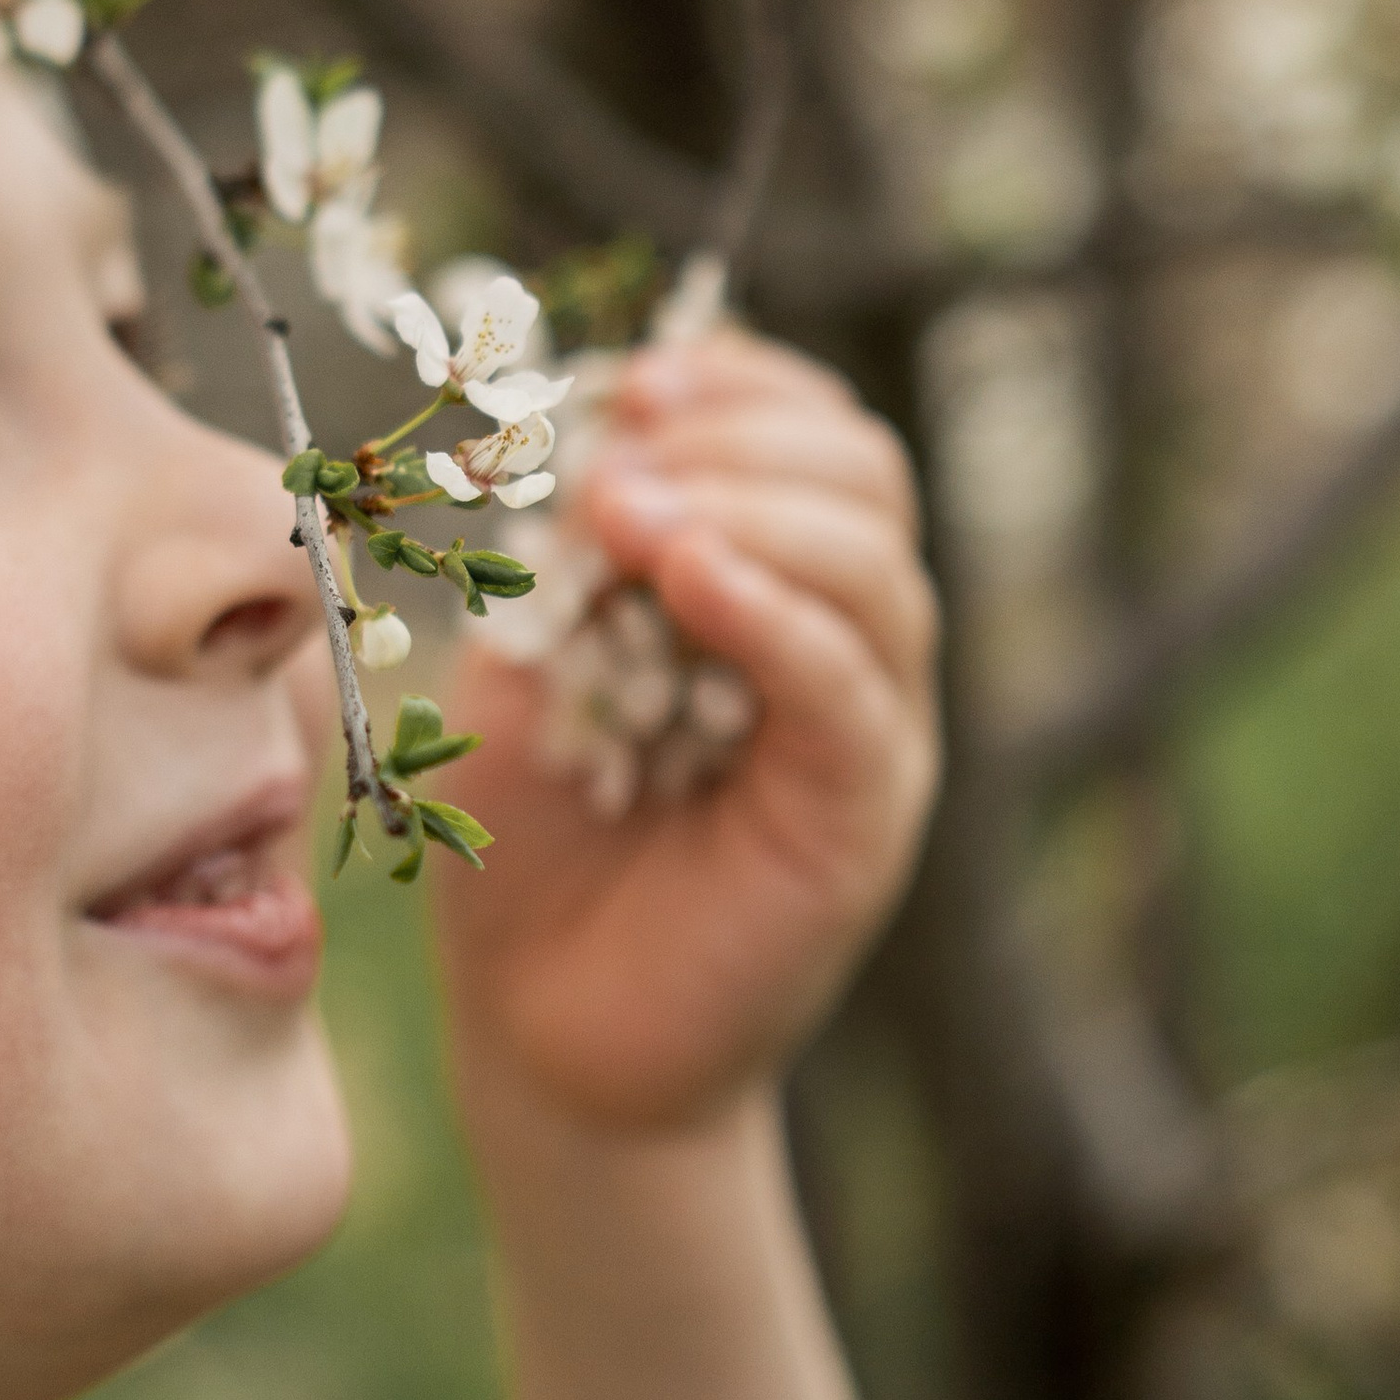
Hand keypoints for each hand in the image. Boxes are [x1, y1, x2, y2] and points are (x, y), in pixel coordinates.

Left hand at [430, 330, 939, 1138]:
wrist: (541, 1024)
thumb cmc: (529, 828)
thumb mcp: (528, 653)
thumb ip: (570, 558)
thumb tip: (596, 449)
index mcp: (773, 570)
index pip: (810, 426)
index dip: (734, 378)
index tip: (628, 375)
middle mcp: (841, 634)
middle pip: (860, 471)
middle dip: (741, 429)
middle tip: (617, 447)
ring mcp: (866, 722)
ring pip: (871, 564)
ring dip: (749, 505)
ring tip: (629, 511)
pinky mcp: (860, 812)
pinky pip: (847, 688)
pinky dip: (774, 614)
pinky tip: (690, 576)